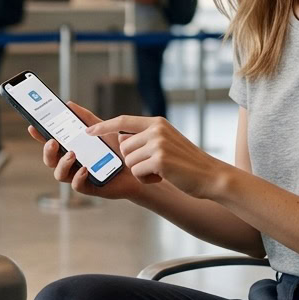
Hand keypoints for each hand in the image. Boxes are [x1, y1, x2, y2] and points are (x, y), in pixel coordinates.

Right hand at [27, 101, 146, 201]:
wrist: (137, 166)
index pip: (51, 142)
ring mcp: (79, 175)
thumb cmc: (118, 149)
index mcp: (72, 148)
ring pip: (59, 174)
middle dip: (47, 151)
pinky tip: (85, 169)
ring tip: (72, 154)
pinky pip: (76, 185)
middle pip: (50, 160)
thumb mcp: (102, 130)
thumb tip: (70, 104)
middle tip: (53, 142)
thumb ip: (87, 119)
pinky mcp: (89, 187)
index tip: (33, 127)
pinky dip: (78, 177)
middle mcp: (72, 163)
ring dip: (62, 164)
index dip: (40, 136)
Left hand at [87, 115, 231, 198]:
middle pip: (123, 147)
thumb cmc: (186, 163)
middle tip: (154, 166)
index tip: (88, 131)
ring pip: (129, 161)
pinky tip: (164, 177)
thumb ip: (147, 138)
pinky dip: (147, 179)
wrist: (210, 175)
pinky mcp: (159, 160)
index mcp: (157, 122)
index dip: (103, 127)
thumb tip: (121, 140)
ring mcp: (158, 143)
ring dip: (140, 171)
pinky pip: (137, 172)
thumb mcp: (167, 142)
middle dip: (133, 160)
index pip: (122, 121)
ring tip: (161, 171)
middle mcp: (156, 129)